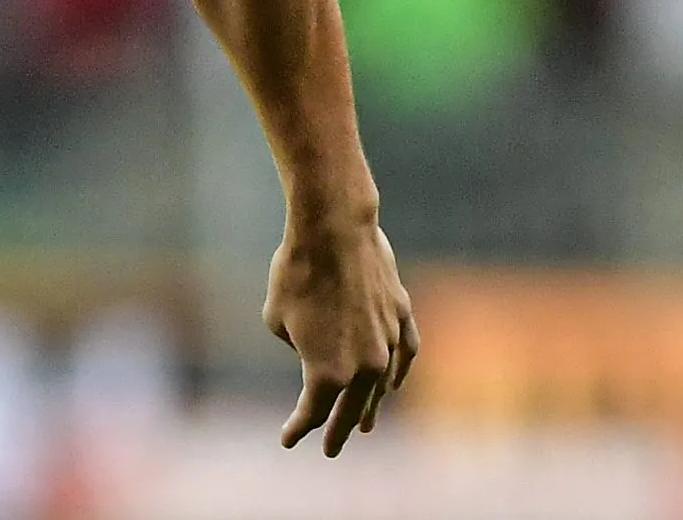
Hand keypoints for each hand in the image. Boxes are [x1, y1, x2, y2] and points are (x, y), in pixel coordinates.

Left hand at [264, 218, 418, 454]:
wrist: (334, 232)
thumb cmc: (294, 274)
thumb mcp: (277, 320)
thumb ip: (298, 347)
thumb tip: (315, 350)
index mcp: (328, 373)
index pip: (313, 412)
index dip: (299, 429)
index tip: (288, 442)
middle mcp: (365, 367)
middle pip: (352, 409)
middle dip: (338, 430)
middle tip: (331, 449)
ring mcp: (389, 344)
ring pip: (382, 386)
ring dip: (372, 406)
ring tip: (365, 424)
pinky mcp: (402, 317)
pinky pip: (405, 355)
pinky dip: (398, 372)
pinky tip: (393, 383)